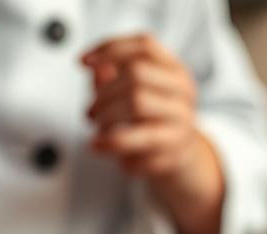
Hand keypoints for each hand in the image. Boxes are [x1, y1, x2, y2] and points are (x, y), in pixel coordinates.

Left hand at [82, 34, 224, 233]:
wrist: (181, 155)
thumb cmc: (152, 118)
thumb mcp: (136, 92)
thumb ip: (112, 77)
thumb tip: (95, 68)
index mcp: (175, 71)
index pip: (145, 46)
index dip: (110, 49)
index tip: (82, 62)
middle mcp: (183, 93)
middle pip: (136, 77)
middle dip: (103, 95)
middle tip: (90, 112)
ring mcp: (181, 123)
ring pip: (137, 105)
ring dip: (107, 120)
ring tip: (96, 135)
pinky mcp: (174, 153)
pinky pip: (138, 144)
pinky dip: (117, 153)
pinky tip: (114, 155)